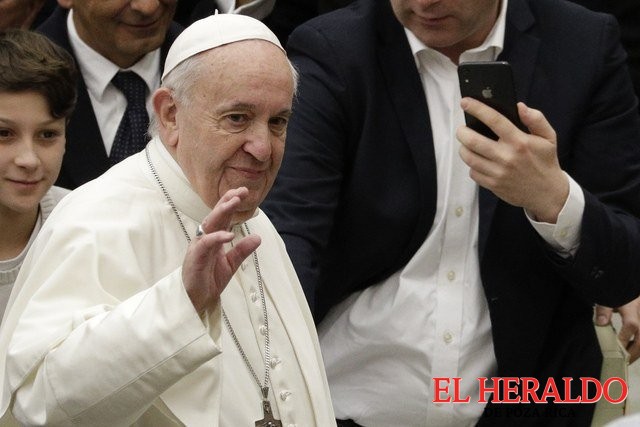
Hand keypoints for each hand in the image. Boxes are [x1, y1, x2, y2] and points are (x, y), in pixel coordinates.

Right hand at [182, 187, 260, 315]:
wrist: (197, 300)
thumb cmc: (209, 279)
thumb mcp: (231, 263)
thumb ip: (242, 250)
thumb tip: (258, 237)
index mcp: (213, 238)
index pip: (223, 216)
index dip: (231, 203)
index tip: (244, 192)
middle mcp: (205, 238)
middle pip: (216, 215)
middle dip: (227, 201)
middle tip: (241, 191)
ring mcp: (199, 246)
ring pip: (210, 224)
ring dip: (222, 212)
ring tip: (234, 202)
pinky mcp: (195, 257)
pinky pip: (205, 244)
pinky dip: (217, 238)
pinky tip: (229, 234)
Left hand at [456, 98, 568, 222]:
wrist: (547, 193)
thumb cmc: (545, 162)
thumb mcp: (548, 138)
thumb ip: (536, 119)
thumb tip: (520, 106)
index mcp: (519, 141)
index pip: (494, 120)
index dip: (477, 108)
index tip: (465, 102)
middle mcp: (506, 156)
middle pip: (473, 140)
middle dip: (462, 132)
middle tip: (462, 129)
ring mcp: (498, 172)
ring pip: (469, 157)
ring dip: (463, 148)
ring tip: (466, 144)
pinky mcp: (493, 185)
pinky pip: (473, 172)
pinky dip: (472, 165)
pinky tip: (477, 160)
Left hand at [595, 296, 639, 363]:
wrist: (624, 287)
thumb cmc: (615, 293)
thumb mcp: (607, 298)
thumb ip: (604, 309)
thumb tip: (601, 322)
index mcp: (631, 308)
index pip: (631, 325)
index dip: (624, 338)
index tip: (614, 348)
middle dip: (633, 351)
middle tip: (623, 361)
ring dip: (637, 351)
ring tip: (627, 359)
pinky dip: (637, 346)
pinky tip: (630, 351)